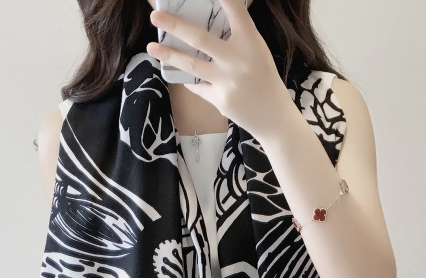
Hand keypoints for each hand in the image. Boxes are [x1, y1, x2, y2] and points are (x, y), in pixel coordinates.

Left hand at [146, 0, 293, 137]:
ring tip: (151, 46)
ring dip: (168, 54)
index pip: (235, 10)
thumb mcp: (257, 51)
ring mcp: (227, 81)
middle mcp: (237, 59)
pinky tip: (183, 75)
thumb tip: (205, 24)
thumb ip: (236, 38)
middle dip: (174, 25)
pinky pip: (197, 86)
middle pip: (200, 38)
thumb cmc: (264, 79)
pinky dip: (190, 79)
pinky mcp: (219, 100)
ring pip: (190, 64)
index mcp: (251, 41)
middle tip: (154, 16)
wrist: (273, 118)